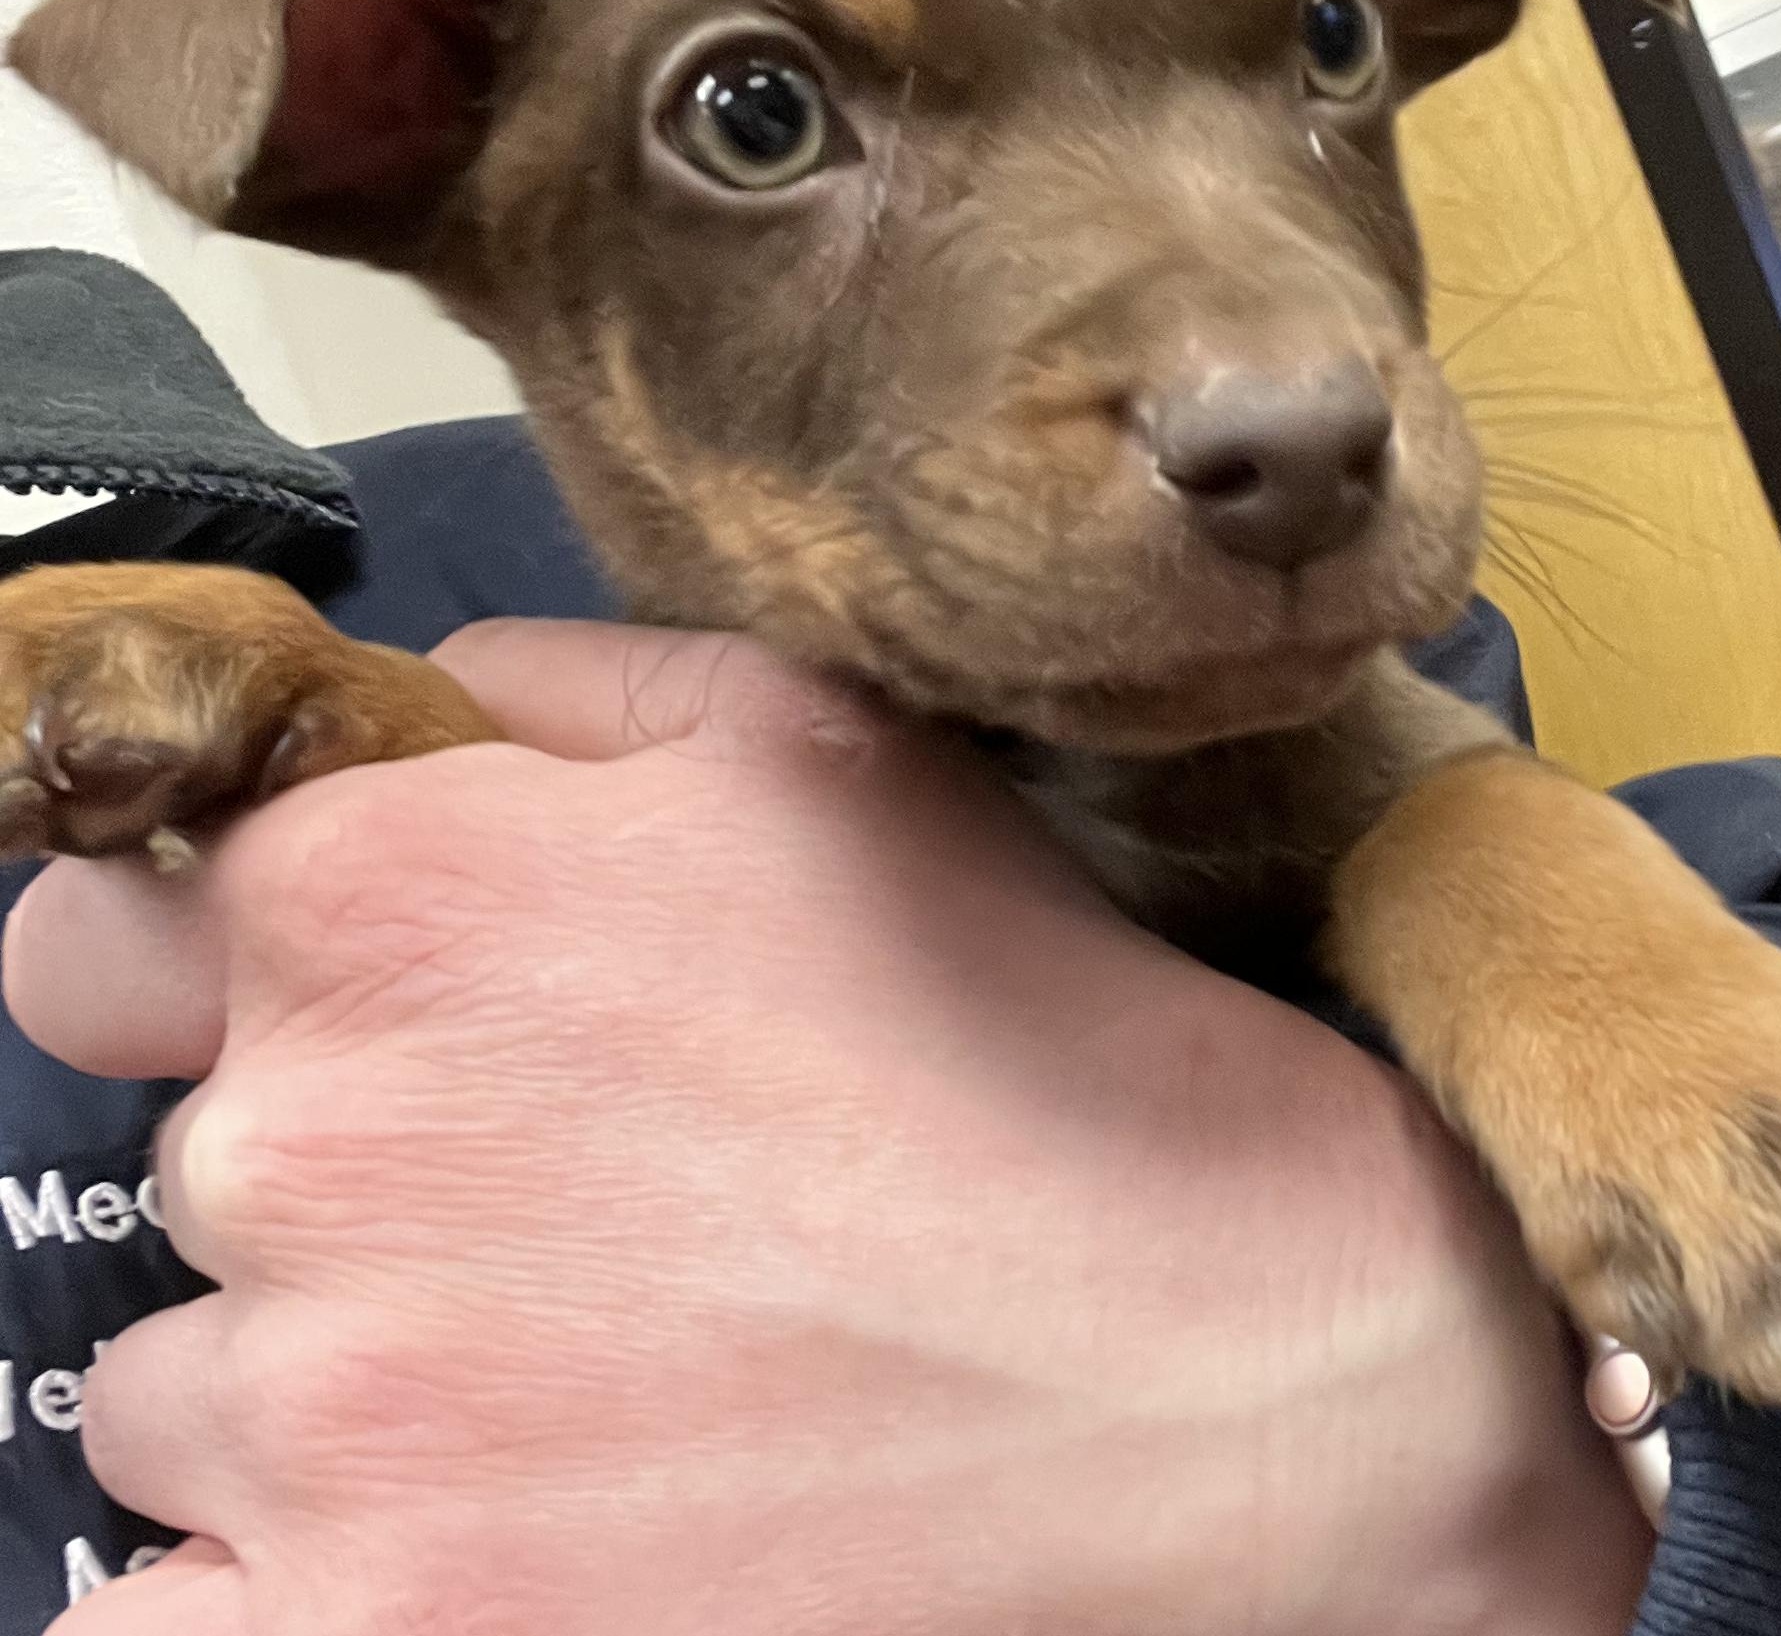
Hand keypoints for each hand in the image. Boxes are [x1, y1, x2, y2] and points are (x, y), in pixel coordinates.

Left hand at [6, 620, 1651, 1635]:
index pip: (103, 938)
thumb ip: (571, 683)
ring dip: (340, 1389)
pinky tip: (494, 1532)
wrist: (1223, 1361)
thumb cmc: (1030, 1034)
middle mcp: (311, 1145)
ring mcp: (333, 1424)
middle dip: (342, 1176)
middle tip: (572, 1207)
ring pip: (198, 1404)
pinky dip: (300, 1587)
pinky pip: (184, 1620)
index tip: (371, 1022)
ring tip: (590, 1379)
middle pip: (189, 1174)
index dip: (233, 973)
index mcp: (391, 895)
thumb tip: (422, 701)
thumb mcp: (828, 752)